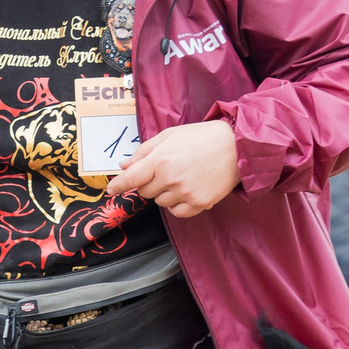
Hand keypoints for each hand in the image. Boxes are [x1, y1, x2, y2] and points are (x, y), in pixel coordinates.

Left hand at [104, 119, 238, 217]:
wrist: (237, 146)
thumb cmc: (202, 137)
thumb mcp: (169, 136)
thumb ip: (144, 151)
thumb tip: (124, 166)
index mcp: (160, 160)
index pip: (131, 179)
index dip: (118, 186)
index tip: (111, 191)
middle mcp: (170, 178)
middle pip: (145, 192)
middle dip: (150, 184)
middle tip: (166, 171)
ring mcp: (185, 193)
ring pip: (161, 203)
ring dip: (166, 193)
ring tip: (183, 177)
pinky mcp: (199, 203)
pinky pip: (177, 212)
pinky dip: (178, 205)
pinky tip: (188, 190)